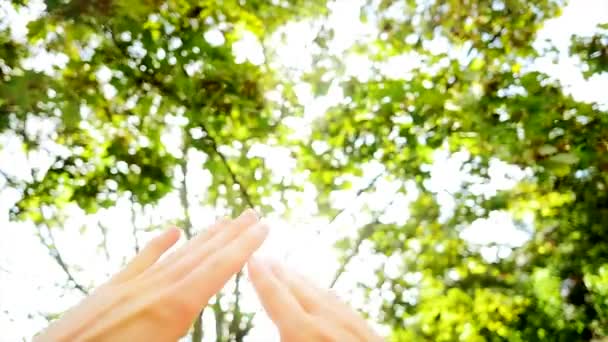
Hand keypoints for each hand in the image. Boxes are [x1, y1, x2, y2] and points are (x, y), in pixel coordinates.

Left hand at [36, 209, 266, 341]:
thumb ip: (187, 327)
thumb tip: (204, 304)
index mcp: (172, 309)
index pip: (218, 270)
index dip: (244, 247)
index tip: (264, 227)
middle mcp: (155, 289)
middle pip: (202, 255)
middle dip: (232, 234)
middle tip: (254, 212)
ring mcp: (131, 286)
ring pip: (178, 253)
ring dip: (205, 235)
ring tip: (226, 218)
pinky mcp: (111, 289)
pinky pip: (142, 260)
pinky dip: (161, 243)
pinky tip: (174, 229)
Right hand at [248, 257, 383, 341]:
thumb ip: (284, 335)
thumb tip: (277, 328)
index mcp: (305, 334)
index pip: (277, 299)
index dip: (262, 279)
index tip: (251, 260)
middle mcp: (330, 325)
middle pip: (300, 291)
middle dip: (281, 274)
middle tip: (265, 259)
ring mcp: (355, 328)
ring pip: (324, 295)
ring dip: (303, 281)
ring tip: (288, 272)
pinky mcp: (372, 335)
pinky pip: (345, 307)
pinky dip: (327, 296)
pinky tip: (325, 297)